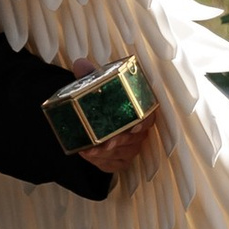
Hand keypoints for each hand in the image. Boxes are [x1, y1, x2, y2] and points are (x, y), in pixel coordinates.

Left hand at [65, 62, 164, 181]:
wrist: (94, 120)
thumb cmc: (101, 101)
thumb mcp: (96, 87)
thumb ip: (89, 76)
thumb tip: (80, 64)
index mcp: (139, 111)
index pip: (148, 117)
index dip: (143, 123)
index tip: (134, 126)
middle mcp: (138, 132)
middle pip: (134, 139)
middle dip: (119, 141)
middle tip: (105, 142)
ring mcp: (130, 148)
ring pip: (123, 153)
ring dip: (106, 154)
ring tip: (90, 150)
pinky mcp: (120, 161)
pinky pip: (113, 164)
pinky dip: (100, 162)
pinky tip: (87, 155)